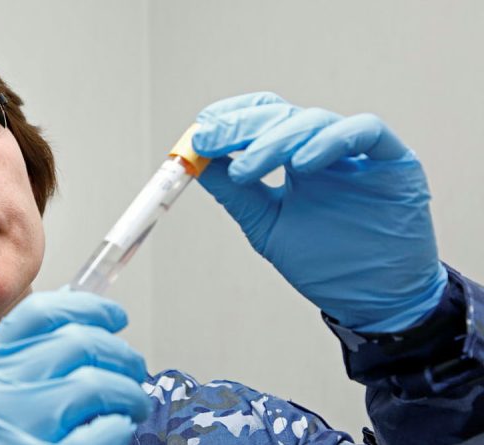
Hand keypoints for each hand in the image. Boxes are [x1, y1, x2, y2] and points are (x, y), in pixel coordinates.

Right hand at [0, 290, 150, 444]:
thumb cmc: (6, 444)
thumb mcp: (2, 395)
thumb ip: (34, 357)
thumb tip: (80, 310)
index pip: (40, 313)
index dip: (88, 307)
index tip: (116, 316)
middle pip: (78, 341)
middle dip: (122, 354)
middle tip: (135, 371)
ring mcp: (14, 427)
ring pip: (95, 382)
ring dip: (129, 393)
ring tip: (132, 406)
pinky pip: (103, 429)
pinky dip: (120, 427)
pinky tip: (117, 429)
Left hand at [191, 92, 447, 331]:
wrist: (376, 301)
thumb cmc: (325, 263)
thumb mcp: (268, 226)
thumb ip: (236, 194)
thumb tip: (197, 162)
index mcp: (297, 157)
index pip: (263, 117)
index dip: (232, 116)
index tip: (201, 129)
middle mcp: (325, 147)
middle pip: (282, 115)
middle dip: (241, 127)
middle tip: (209, 143)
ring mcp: (359, 151)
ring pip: (314, 121)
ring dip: (274, 141)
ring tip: (245, 170)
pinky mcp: (394, 159)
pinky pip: (364, 130)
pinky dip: (329, 141)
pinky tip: (301, 165)